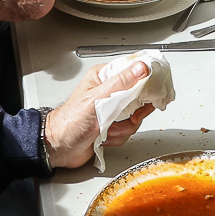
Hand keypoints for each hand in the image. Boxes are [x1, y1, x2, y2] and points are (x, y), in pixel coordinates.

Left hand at [41, 58, 158, 167]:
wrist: (60, 148)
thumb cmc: (70, 122)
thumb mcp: (97, 99)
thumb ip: (121, 83)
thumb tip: (141, 67)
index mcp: (104, 77)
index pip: (134, 71)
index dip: (147, 80)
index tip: (154, 90)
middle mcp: (109, 91)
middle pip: (140, 95)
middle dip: (135, 111)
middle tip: (129, 116)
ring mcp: (112, 108)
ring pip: (136, 115)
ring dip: (125, 126)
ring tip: (109, 128)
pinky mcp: (113, 124)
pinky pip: (129, 129)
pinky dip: (120, 135)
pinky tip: (106, 136)